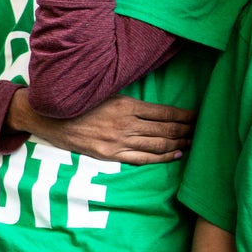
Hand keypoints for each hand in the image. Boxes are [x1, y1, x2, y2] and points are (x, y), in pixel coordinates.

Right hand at [21, 91, 193, 163]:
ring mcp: (117, 141)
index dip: (184, 116)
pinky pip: (141, 158)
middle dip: (186, 131)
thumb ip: (128, 100)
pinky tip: (175, 155)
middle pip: (165, 130)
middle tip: (202, 131)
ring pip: (157, 145)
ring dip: (178, 144)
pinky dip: (161, 158)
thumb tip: (153, 105)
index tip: (198, 117)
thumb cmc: (78, 103)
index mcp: (125, 105)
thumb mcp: (104, 93)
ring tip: (193, 143)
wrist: (49, 118)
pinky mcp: (109, 154)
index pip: (164, 112)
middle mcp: (125, 124)